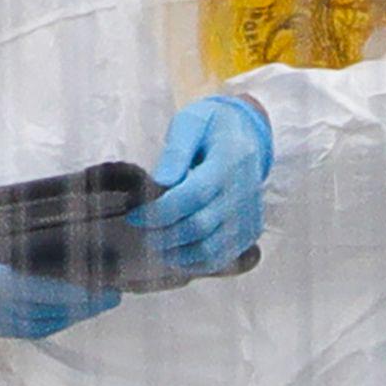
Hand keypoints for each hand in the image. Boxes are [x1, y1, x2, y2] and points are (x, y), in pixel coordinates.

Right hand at [0, 177, 120, 338]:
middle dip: (74, 302)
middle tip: (110, 291)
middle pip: (28, 306)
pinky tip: (79, 307)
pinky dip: (56, 318)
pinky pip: (28, 328)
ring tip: (102, 297)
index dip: (51, 290)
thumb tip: (78, 217)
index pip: (11, 283)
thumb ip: (20, 218)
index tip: (89, 286)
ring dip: (71, 312)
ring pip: (33, 322)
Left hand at [129, 96, 272, 274]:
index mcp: (229, 161)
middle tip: (142, 234)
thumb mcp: (190, 124)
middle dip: (166, 235)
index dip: (161, 211)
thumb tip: (160, 181)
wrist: (246, 134)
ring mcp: (250, 214)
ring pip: (215, 248)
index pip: (193, 195)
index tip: (135, 216)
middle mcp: (244, 192)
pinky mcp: (250, 229)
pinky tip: (178, 255)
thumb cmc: (211, 127)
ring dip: (181, 254)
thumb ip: (176, 152)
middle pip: (202, 225)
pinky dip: (199, 262)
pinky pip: (226, 256)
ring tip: (156, 247)